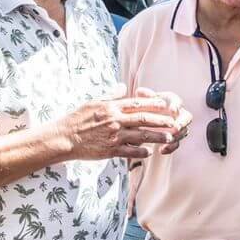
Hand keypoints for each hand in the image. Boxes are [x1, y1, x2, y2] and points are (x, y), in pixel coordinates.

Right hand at [54, 89, 181, 160]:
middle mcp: (115, 120)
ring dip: (157, 137)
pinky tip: (149, 152)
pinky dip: (141, 152)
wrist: (65, 137)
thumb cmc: (77, 118)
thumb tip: (122, 86)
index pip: (137, 103)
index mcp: (112, 107)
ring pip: (141, 136)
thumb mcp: (93, 101)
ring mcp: (114, 136)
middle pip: (144, 119)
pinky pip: (131, 152)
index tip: (165, 104)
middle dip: (161, 120)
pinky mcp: (111, 151)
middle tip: (174, 122)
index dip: (154, 103)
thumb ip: (110, 95)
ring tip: (169, 138)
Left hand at [136, 88, 192, 154]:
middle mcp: (178, 114)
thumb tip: (142, 92)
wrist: (143, 120)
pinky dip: (170, 147)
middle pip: (186, 118)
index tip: (172, 110)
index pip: (178, 102)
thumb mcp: (142, 99)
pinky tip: (162, 149)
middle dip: (182, 123)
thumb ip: (143, 95)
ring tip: (168, 140)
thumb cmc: (145, 107)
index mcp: (171, 102)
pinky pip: (176, 143)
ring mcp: (178, 126)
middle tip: (176, 128)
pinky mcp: (174, 137)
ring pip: (183, 132)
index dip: (176, 106)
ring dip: (176, 136)